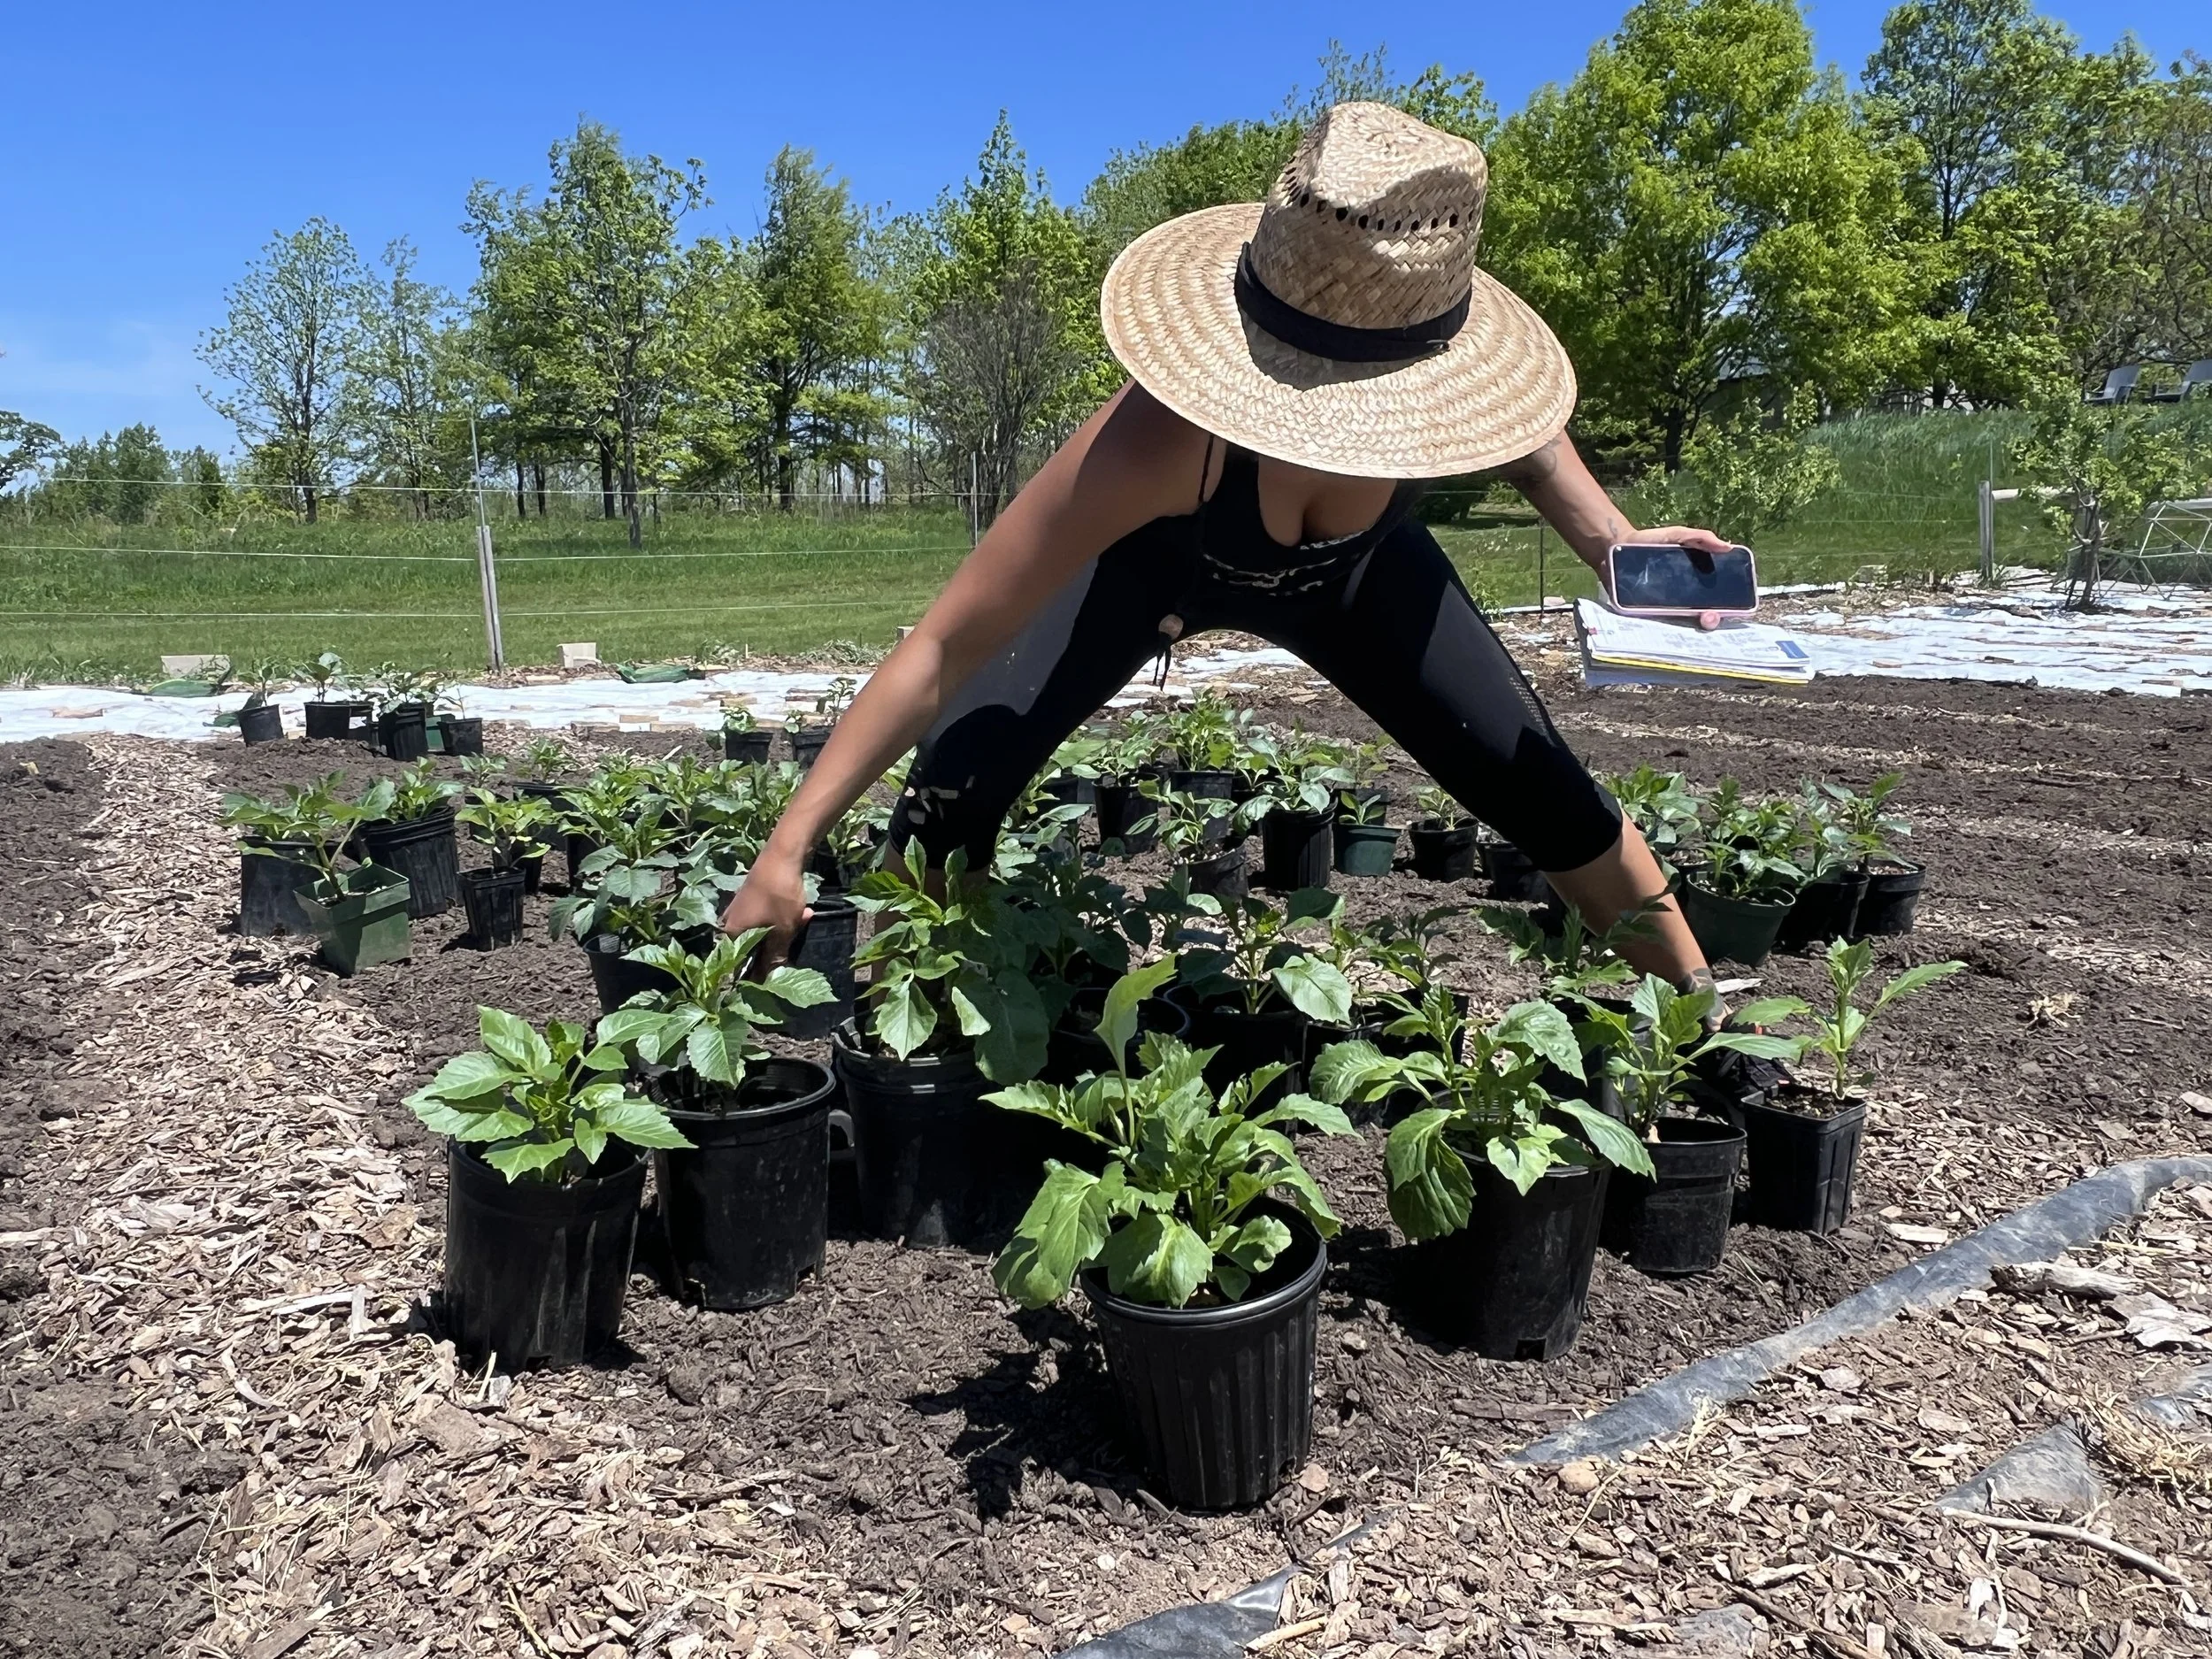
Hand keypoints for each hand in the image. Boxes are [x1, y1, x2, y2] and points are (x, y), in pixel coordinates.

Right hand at [719, 855, 810, 966]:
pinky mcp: (752, 898)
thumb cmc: (779, 897)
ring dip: (786, 929)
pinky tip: (803, 911)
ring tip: (803, 917)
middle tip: (794, 939)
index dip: (759, 970)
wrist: (781, 856)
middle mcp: (730, 921)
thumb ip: (775, 955)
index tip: (776, 972)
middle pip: (754, 946)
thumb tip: (769, 976)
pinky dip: (784, 916)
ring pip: (764, 929)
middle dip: (778, 946)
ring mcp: (741, 908)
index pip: (740, 962)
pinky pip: (768, 915)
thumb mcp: (782, 931)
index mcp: (731, 934)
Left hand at [1604, 525, 1738, 630]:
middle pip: (1702, 619)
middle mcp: (1680, 602)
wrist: (1616, 546)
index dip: (1725, 609)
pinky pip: (1654, 629)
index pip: (1715, 602)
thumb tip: (1728, 547)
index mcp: (1693, 584)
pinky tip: (1667, 629)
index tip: (1727, 608)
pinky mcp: (1642, 615)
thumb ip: (1701, 538)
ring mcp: (1661, 611)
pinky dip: (1662, 631)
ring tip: (1695, 621)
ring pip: (1680, 629)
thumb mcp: (1677, 535)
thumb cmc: (1650, 541)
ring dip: (1690, 629)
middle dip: (1710, 620)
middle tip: (1708, 615)